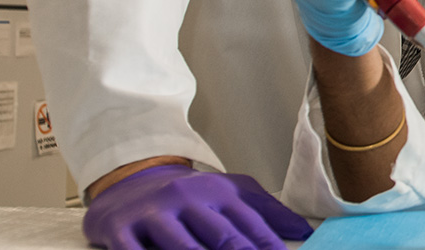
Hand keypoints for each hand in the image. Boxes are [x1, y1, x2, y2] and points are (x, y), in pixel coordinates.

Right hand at [83, 164, 311, 249]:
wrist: (128, 181)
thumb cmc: (190, 195)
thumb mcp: (230, 193)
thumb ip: (268, 212)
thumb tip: (304, 231)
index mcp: (217, 192)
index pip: (250, 224)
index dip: (268, 246)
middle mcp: (187, 200)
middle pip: (221, 238)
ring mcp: (153, 215)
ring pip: (183, 248)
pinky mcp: (120, 230)